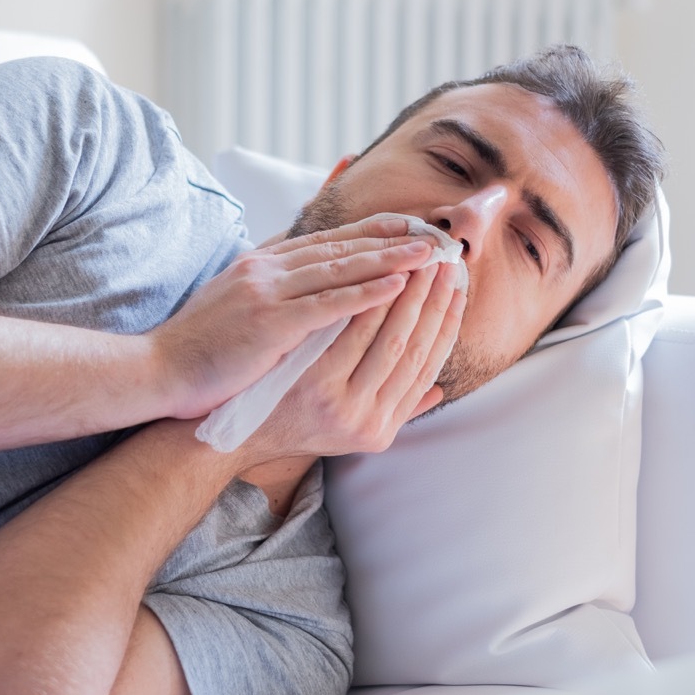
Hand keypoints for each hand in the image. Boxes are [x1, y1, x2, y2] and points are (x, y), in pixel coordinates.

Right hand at [151, 216, 443, 419]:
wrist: (158, 371)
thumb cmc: (199, 348)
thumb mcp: (233, 303)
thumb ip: (268, 287)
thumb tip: (300, 279)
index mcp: (260, 263)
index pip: (325, 239)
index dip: (369, 230)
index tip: (406, 224)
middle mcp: (266, 268)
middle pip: (340, 244)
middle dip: (390, 236)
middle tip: (433, 230)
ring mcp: (266, 292)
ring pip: (340, 267)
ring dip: (390, 257)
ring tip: (431, 252)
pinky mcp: (268, 322)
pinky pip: (327, 303)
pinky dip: (365, 291)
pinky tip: (397, 285)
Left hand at [240, 261, 465, 462]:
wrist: (235, 435)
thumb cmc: (290, 423)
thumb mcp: (347, 431)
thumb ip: (392, 411)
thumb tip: (438, 390)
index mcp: (380, 428)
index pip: (426, 366)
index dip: (446, 325)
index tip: (458, 290)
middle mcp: (366, 419)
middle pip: (415, 348)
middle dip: (433, 300)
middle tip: (446, 263)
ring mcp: (340, 401)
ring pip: (390, 338)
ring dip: (408, 294)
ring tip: (420, 259)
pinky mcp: (313, 380)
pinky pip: (350, 331)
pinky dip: (369, 300)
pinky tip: (380, 272)